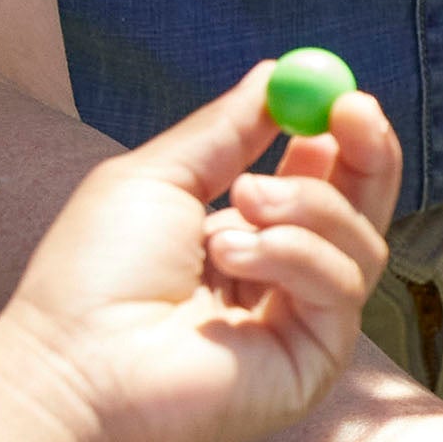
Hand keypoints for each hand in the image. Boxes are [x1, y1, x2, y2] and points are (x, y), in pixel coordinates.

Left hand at [0, 65, 403, 441]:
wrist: (77, 366)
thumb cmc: (94, 276)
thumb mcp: (158, 178)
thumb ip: (224, 130)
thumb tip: (274, 75)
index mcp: (241, 239)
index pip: (319, 184)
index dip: (340, 139)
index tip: (342, 96)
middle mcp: (279, 283)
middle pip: (361, 214)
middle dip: (365, 158)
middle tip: (354, 111)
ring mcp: (301, 325)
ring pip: (358, 243)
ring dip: (302, 208)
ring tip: (231, 213)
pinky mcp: (316, 361)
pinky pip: (342, 286)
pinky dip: (293, 257)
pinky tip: (230, 259)